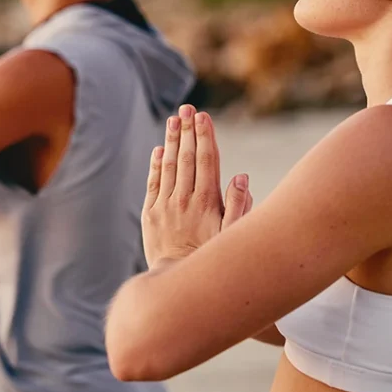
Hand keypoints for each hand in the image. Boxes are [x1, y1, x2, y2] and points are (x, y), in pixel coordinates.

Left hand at [141, 104, 252, 269]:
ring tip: (173, 120)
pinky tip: (160, 150)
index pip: (207, 160)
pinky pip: (153, 184)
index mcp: (207, 202)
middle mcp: (184, 200)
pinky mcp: (150, 215)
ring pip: (169, 166)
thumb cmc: (213, 259)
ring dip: (172, 141)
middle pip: (187, 157)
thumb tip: (241, 177)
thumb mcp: (233, 236)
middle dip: (187, 130)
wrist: (178, 283)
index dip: (204, 136)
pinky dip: (156, 165)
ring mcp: (165, 206)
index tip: (202, 116)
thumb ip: (240, 207)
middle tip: (187, 109)